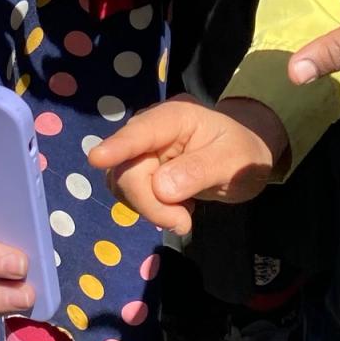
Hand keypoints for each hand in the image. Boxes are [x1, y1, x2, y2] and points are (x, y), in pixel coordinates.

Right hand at [89, 97, 288, 233]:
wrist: (243, 157)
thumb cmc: (243, 153)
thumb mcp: (233, 162)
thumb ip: (199, 171)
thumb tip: (160, 188)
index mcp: (175, 117)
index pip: (141, 132)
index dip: (118, 147)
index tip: (96, 159)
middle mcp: (151, 130)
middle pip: (127, 167)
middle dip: (149, 202)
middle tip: (184, 222)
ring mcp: (142, 150)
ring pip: (123, 184)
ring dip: (150, 209)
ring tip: (185, 215)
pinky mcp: (140, 170)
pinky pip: (130, 194)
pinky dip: (151, 210)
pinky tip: (177, 209)